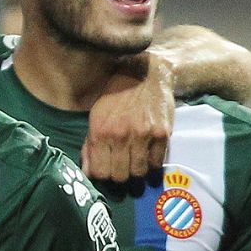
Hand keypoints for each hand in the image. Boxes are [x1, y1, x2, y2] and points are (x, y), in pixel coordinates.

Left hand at [82, 55, 173, 183]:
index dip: (103, 175)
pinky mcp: (162, 134)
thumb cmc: (116, 95)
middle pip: (120, 177)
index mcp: (100, 131)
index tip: (107, 168)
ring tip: (135, 160)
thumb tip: (88, 173)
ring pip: (138, 173)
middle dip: (120, 174)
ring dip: (136, 170)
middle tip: (122, 165)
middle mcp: (120, 135)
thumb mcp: (96, 116)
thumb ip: (90, 146)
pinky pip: (156, 163)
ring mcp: (143, 135)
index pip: (100, 173)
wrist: (145, 73)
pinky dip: (152, 163)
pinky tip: (148, 153)